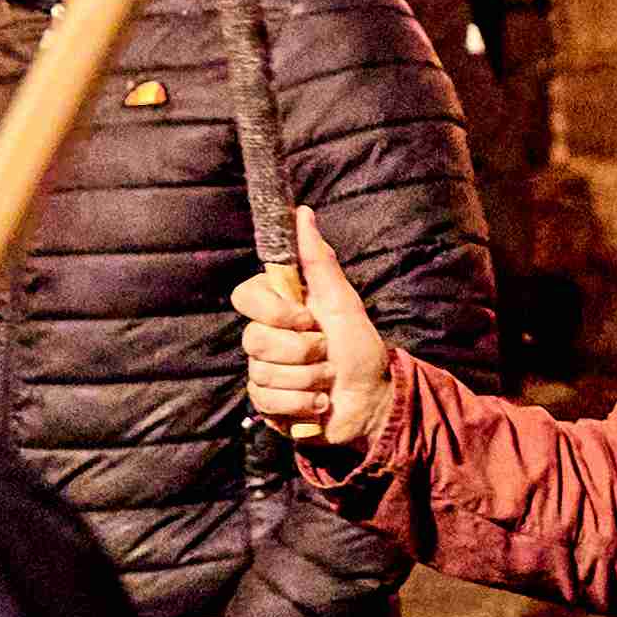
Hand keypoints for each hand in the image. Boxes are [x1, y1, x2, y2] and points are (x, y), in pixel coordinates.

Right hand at [233, 207, 387, 452]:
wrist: (372, 399)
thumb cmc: (358, 347)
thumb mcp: (342, 300)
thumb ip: (317, 259)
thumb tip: (302, 212)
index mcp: (279, 308)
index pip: (245, 296)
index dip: (274, 311)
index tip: (305, 318)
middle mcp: (265, 337)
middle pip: (254, 339)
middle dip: (302, 351)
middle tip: (326, 352)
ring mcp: (263, 372)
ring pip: (264, 373)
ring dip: (308, 379)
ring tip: (327, 379)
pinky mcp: (266, 404)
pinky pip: (267, 401)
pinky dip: (301, 403)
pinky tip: (318, 403)